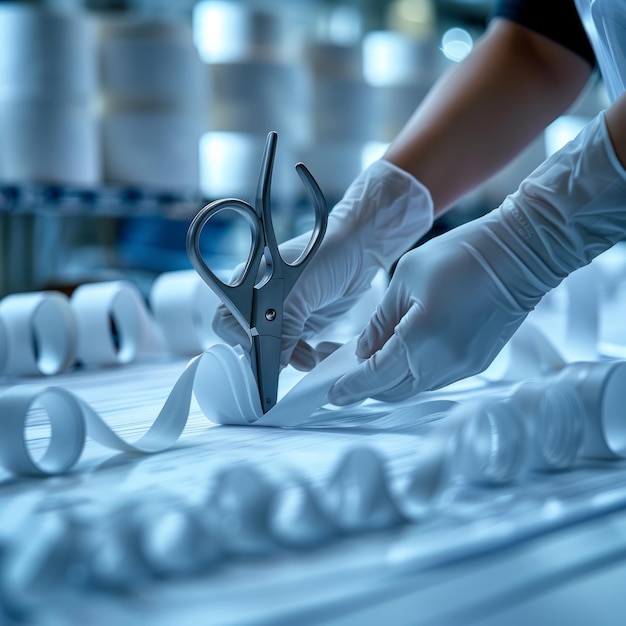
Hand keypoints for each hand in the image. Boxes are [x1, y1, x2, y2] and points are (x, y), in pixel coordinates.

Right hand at [213, 159, 433, 369]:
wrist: (361, 247)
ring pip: (273, 349)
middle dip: (268, 354)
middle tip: (287, 360)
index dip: (240, 340)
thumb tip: (275, 362)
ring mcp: (281, 313)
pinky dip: (302, 355)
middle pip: (249, 340)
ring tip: (308, 358)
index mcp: (247, 283)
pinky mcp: (301, 322)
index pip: (227, 321)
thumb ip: (284, 328)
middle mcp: (259, 299)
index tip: (263, 351)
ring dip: (289, 358)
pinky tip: (314, 354)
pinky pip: (294, 349)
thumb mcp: (301, 292)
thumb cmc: (328, 255)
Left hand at [330, 111, 625, 404]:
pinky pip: (436, 378)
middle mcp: (445, 363)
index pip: (376, 377)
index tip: (331, 393)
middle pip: (395, 391)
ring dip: (391, 381)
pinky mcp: (478, 363)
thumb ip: (381, 322)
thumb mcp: (405, 279)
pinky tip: (402, 355)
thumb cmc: (461, 256)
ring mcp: (465, 366)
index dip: (351, 387)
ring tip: (370, 360)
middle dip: (366, 387)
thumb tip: (365, 351)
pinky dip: (414, 373)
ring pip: (416, 387)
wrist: (521, 253)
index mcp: (422, 340)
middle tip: (343, 374)